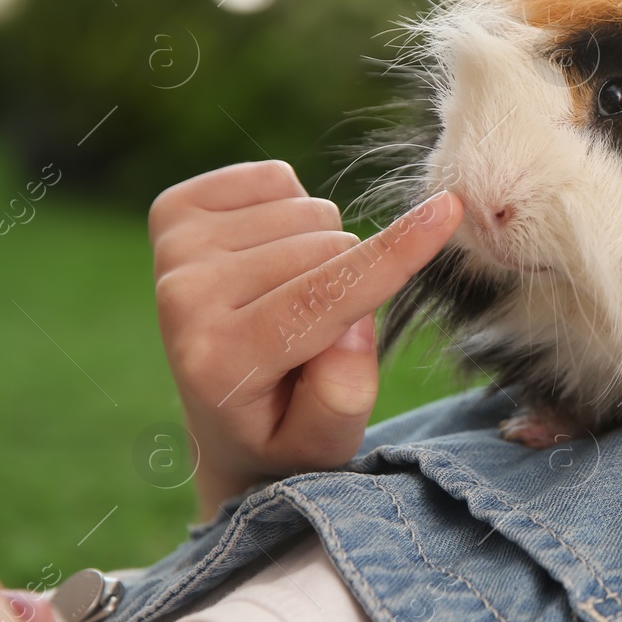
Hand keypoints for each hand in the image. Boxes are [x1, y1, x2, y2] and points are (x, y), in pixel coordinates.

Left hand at [149, 161, 462, 514]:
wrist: (216, 414)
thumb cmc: (285, 430)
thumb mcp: (326, 444)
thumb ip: (343, 396)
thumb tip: (350, 324)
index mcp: (220, 362)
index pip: (324, 297)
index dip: (395, 254)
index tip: (448, 210)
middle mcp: (182, 301)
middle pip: (330, 248)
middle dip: (352, 282)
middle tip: (319, 331)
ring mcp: (173, 251)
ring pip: (309, 212)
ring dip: (324, 251)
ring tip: (293, 299)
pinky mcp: (172, 212)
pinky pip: (277, 178)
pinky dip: (293, 211)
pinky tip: (272, 259)